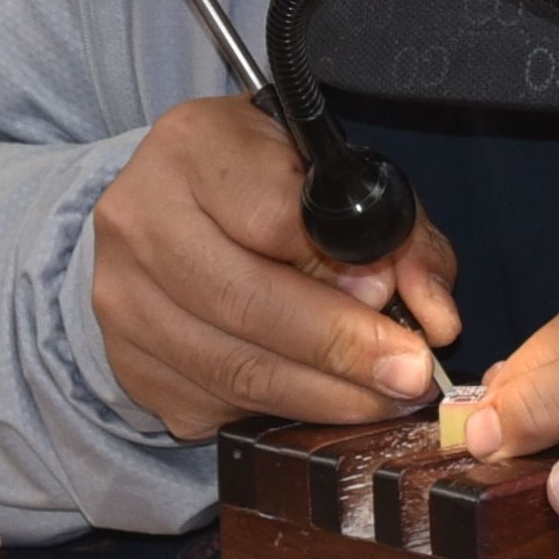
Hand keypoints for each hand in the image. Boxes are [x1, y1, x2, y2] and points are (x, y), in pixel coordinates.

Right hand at [86, 95, 458, 443]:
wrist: (170, 212)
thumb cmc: (268, 184)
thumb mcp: (338, 177)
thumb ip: (400, 233)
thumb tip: (437, 320)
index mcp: (194, 147)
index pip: (272, 218)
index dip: (339, 266)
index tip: (389, 296)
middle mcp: (141, 219)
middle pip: (248, 303)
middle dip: (343, 349)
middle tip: (409, 375)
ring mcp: (121, 297)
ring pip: (233, 368)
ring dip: (323, 396)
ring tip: (383, 398)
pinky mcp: (127, 361)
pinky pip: (214, 402)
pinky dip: (279, 411)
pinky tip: (322, 400)